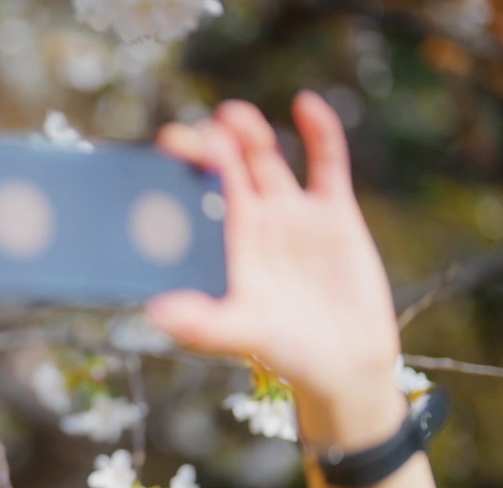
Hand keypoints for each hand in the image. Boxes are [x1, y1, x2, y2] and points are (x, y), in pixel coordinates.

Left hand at [147, 92, 399, 409]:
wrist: (347, 367)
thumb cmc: (286, 355)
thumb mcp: (241, 335)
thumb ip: (201, 324)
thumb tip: (155, 313)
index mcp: (224, 246)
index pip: (194, 196)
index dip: (181, 172)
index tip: (167, 148)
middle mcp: (253, 223)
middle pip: (226, 169)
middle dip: (210, 145)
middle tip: (197, 131)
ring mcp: (292, 214)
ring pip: (267, 158)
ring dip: (250, 133)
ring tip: (233, 115)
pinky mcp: (334, 213)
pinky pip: (326, 162)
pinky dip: (319, 132)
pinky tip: (306, 104)